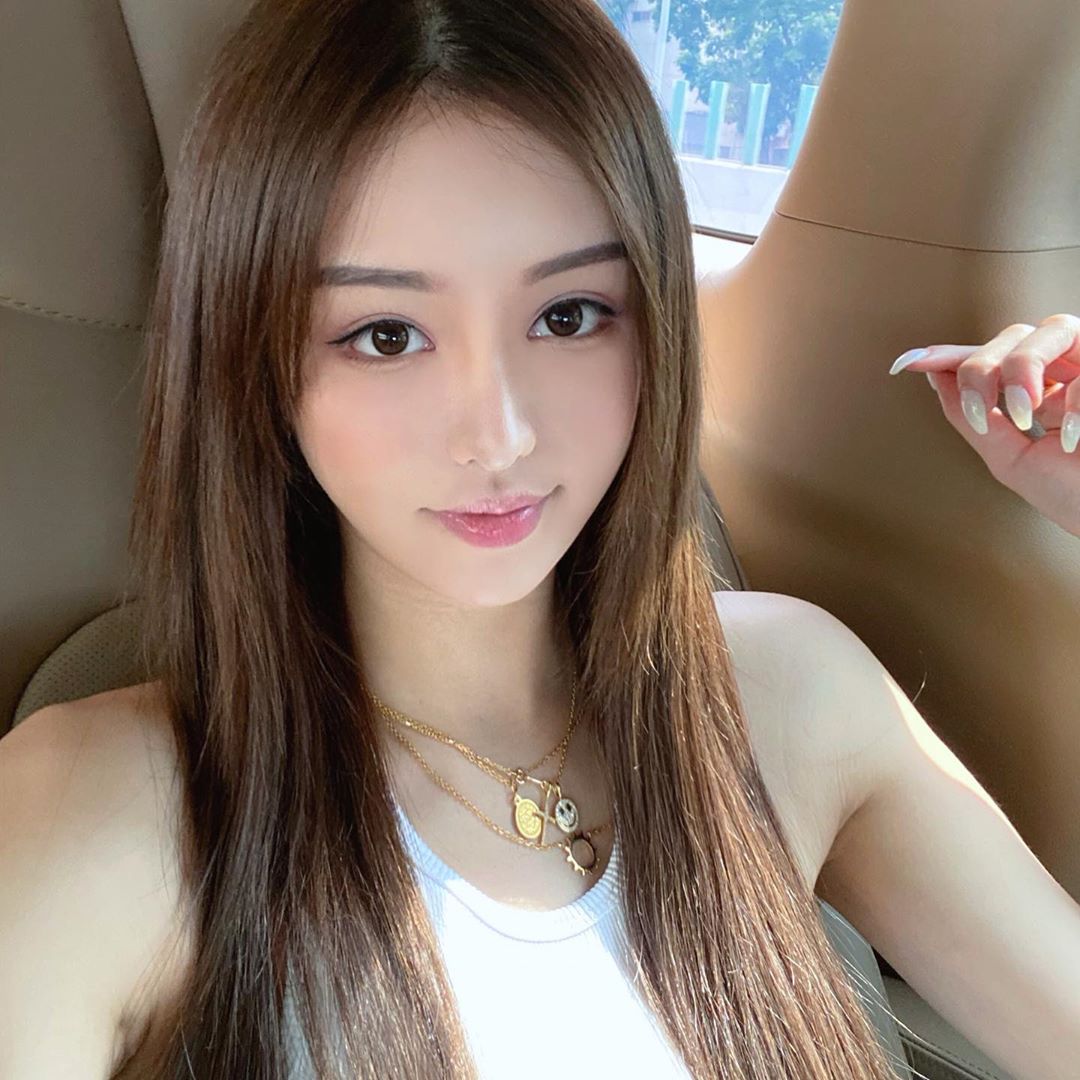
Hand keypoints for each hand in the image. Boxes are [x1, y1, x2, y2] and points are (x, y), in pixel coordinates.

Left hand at [889, 314, 1079, 538]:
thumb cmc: (1073, 494)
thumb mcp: (1008, 457)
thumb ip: (973, 416)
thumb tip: (935, 378)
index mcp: (1040, 388)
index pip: (990, 360)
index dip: (949, 356)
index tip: (906, 364)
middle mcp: (1067, 370)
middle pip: (1011, 336)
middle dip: (982, 369)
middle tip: (981, 410)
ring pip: (1048, 330)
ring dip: (1020, 368)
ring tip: (1022, 413)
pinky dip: (1073, 401)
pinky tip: (1072, 436)